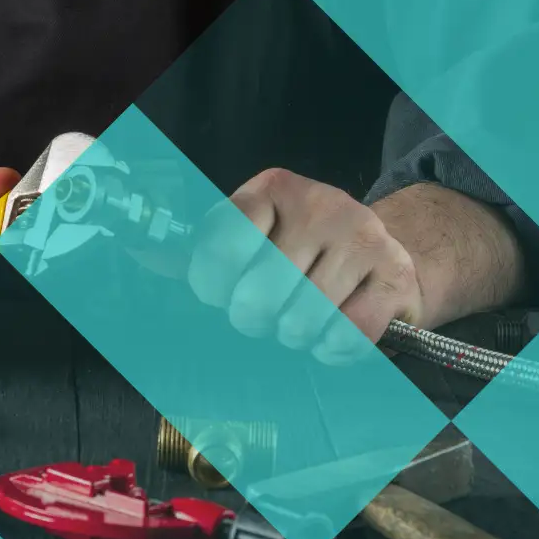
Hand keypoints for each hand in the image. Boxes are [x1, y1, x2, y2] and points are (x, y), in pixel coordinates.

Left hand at [187, 169, 423, 364]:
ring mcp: (362, 236)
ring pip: (303, 319)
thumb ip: (208, 248)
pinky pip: (347, 335)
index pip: (222, 243)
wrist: (387, 255)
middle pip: (260, 293)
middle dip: (254, 319)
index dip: (213, 285)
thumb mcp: (257, 235)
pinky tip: (332, 334)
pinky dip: (332, 349)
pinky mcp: (394, 275)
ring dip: (295, 335)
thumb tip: (144, 256)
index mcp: (271, 189)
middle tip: (264, 315)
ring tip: (301, 320)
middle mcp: (319, 204)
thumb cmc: (305, 253)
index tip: (222, 294)